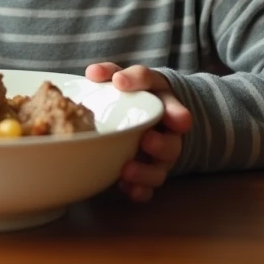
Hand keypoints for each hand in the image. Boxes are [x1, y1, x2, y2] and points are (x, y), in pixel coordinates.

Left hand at [85, 63, 192, 201]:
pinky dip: (141, 190)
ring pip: (162, 168)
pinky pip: (151, 187)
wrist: (154, 115)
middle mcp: (166, 128)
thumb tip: (92, 72)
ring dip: (146, 171)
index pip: (152, 86)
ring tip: (127, 169)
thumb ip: (110, 73)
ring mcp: (161, 154)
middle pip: (172, 140)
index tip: (121, 83)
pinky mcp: (152, 173)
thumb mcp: (126, 78)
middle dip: (162, 143)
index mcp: (160, 97)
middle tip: (146, 139)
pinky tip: (127, 188)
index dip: (139, 83)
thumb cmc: (136, 95)